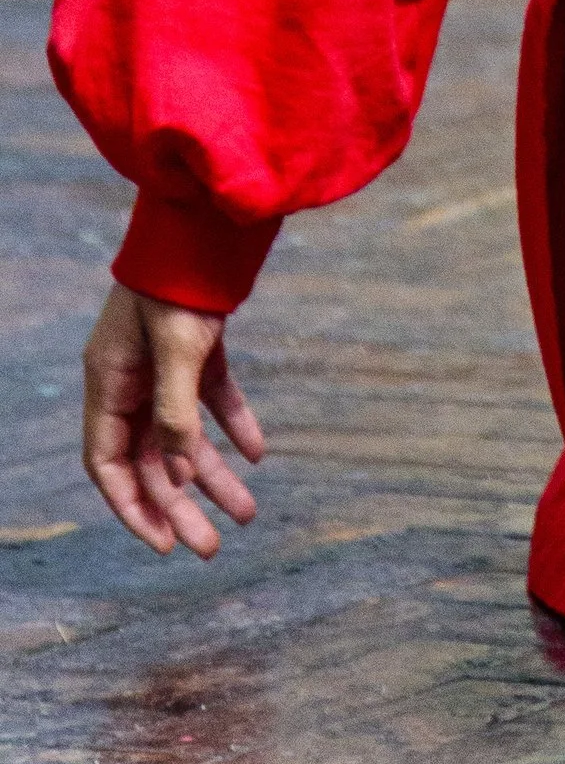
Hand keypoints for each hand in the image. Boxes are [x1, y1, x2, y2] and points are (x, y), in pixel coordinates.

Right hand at [82, 281, 264, 556]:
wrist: (206, 216)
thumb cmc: (180, 280)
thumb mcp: (177, 349)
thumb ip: (175, 413)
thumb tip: (175, 475)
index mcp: (109, 384)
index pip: (109, 465)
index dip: (133, 508)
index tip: (163, 544)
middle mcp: (130, 380)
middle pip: (151, 459)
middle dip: (181, 505)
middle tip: (212, 548)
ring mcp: (163, 364)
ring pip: (185, 435)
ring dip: (213, 474)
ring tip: (249, 511)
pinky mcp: (197, 347)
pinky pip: (212, 399)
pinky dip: (233, 424)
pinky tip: (257, 453)